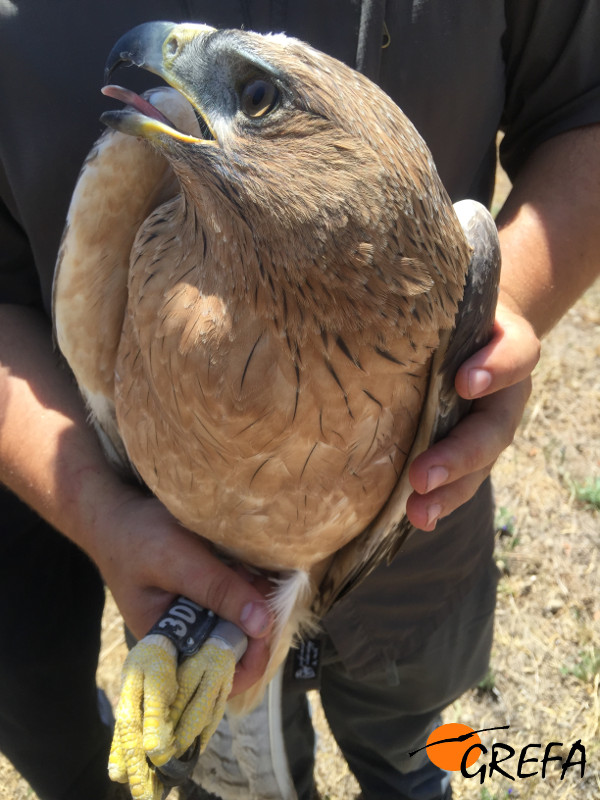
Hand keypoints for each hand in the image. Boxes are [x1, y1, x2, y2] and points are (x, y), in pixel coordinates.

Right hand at [91, 490, 273, 695]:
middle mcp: (185, 638)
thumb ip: (217, 590)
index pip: (214, 679)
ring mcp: (197, 617)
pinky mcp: (207, 597)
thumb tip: (262, 624)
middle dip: (256, 621)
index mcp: (167, 646)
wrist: (119, 513)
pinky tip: (245, 565)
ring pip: (242, 625)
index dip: (247, 663)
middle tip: (259, 583)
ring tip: (249, 568)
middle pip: (236, 651)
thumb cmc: (136, 539)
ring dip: (255, 600)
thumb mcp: (177, 561)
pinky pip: (238, 602)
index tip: (266, 630)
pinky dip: (249, 586)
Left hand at [406, 299, 540, 529]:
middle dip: (457, 456)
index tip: (464, 381)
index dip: (495, 369)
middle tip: (422, 475)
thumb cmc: (452, 314)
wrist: (466, 334)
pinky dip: (439, 501)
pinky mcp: (464, 452)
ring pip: (477, 467)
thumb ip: (435, 307)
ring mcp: (486, 429)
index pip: (514, 356)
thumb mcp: (452, 301)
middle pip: (491, 432)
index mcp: (509, 351)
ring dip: (447, 492)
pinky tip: (416, 518)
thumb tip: (374, 301)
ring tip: (418, 511)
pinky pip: (458, 480)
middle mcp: (503, 397)